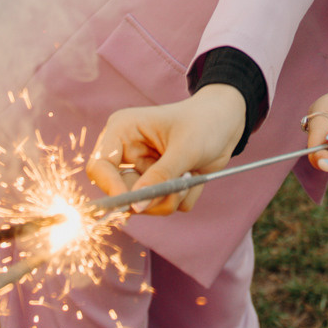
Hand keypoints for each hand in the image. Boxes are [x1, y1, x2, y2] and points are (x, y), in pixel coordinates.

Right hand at [86, 86, 247, 215]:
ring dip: (171, 198)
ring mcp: (143, 170)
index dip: (110, 188)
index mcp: (123, 131)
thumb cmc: (205, 122)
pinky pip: (164, 205)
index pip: (100, 166)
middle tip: (179, 188)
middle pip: (122, 193)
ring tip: (191, 177)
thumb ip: (160, 177)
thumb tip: (136, 207)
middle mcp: (128, 152)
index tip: (132, 204)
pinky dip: (183, 197)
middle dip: (152, 197)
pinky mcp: (159, 183)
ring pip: (144, 205)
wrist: (228, 121)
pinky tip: (195, 177)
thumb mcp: (185, 148)